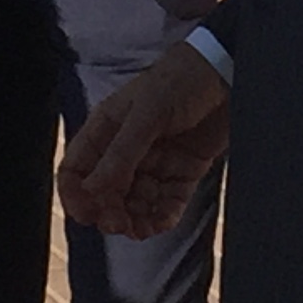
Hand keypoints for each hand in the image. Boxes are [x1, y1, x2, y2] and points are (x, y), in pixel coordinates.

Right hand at [60, 39, 230, 239]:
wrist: (227, 73)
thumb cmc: (181, 80)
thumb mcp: (147, 114)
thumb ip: (121, 154)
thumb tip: (92, 190)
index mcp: (107, 129)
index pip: (76, 168)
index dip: (75, 194)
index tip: (85, 216)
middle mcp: (126, 149)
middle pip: (105, 192)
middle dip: (108, 212)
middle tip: (119, 224)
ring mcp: (154, 162)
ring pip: (134, 203)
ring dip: (134, 219)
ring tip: (140, 229)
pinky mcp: (182, 172)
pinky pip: (166, 203)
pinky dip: (162, 217)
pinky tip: (162, 222)